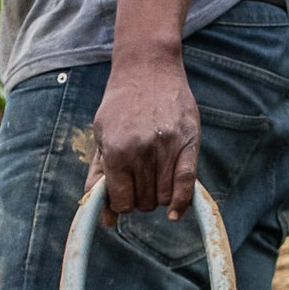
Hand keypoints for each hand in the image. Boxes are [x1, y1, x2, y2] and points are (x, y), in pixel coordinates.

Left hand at [95, 47, 199, 218]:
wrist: (147, 68)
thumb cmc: (120, 105)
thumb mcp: (101, 137)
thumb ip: (100, 178)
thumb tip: (106, 221)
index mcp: (116, 150)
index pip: (121, 201)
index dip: (121, 203)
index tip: (124, 193)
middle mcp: (141, 150)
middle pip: (144, 202)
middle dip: (140, 199)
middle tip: (139, 181)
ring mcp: (166, 147)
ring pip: (164, 197)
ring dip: (158, 198)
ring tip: (154, 180)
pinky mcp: (188, 143)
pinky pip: (187, 184)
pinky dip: (182, 203)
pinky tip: (175, 213)